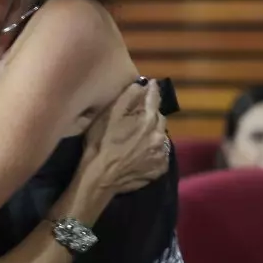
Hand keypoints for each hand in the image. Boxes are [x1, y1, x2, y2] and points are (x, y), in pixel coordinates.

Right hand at [81, 79, 167, 195]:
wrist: (100, 178)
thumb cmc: (100, 144)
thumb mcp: (109, 115)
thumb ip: (128, 97)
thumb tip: (141, 85)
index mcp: (148, 120)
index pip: (155, 98)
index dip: (152, 89)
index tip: (151, 84)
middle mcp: (160, 136)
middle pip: (160, 118)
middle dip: (152, 114)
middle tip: (140, 115)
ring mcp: (161, 154)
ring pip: (162, 136)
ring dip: (154, 133)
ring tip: (140, 136)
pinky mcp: (160, 169)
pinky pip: (161, 154)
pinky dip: (154, 150)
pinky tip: (142, 152)